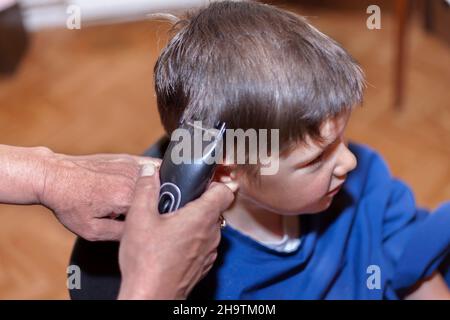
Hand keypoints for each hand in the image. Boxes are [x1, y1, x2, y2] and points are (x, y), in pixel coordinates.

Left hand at [38, 152, 160, 240]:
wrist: (55, 176)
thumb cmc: (70, 203)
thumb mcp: (92, 230)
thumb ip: (121, 234)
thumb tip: (141, 234)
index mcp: (127, 198)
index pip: (155, 213)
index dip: (152, 222)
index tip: (145, 226)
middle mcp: (134, 179)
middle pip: (159, 196)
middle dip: (155, 206)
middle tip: (140, 214)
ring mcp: (133, 165)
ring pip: (160, 181)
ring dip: (156, 191)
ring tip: (141, 199)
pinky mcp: (130, 158)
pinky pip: (153, 166)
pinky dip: (156, 175)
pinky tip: (146, 183)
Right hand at [118, 165, 234, 299]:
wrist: (151, 296)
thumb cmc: (146, 260)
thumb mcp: (139, 218)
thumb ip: (145, 190)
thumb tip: (149, 172)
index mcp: (201, 217)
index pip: (224, 191)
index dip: (215, 183)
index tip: (201, 182)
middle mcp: (211, 234)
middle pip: (214, 208)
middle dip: (197, 202)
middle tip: (175, 202)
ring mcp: (210, 251)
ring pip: (209, 227)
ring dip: (194, 221)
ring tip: (169, 223)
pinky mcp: (204, 264)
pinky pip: (204, 244)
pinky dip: (193, 239)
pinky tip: (171, 243)